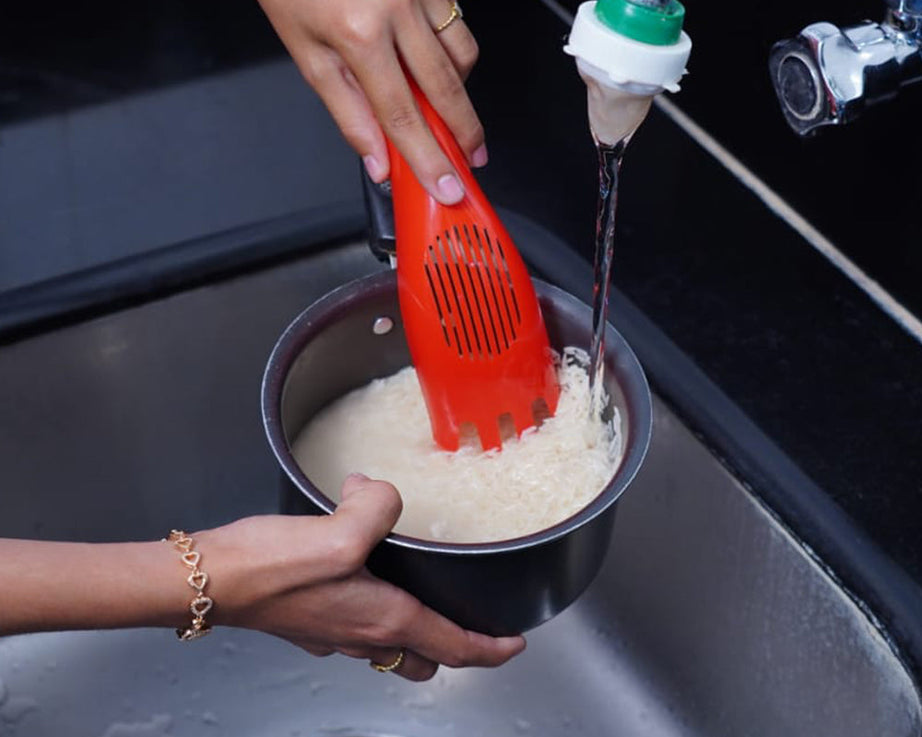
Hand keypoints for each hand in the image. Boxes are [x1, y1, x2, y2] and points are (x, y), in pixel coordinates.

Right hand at [200, 474, 524, 680]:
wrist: (207, 581)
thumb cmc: (267, 571)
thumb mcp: (337, 532)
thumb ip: (377, 506)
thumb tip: (379, 492)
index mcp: (383, 618)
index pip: (455, 648)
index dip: (492, 649)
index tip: (514, 644)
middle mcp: (362, 634)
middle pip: (425, 656)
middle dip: (456, 648)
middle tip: (474, 629)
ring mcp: (333, 632)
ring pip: (391, 646)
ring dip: (416, 632)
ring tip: (425, 599)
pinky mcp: (310, 618)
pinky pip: (357, 624)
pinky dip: (375, 609)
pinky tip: (363, 571)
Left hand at [257, 0, 484, 204]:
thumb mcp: (306, 51)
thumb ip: (347, 110)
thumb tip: (377, 159)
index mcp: (359, 34)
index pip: (402, 115)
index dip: (428, 158)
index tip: (445, 186)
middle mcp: (397, 9)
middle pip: (447, 89)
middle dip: (464, 132)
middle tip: (472, 160)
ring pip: (462, 54)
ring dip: (460, 91)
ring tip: (450, 113)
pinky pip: (456, 22)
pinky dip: (453, 51)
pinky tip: (437, 63)